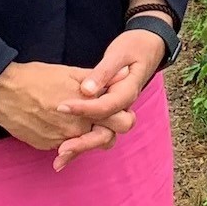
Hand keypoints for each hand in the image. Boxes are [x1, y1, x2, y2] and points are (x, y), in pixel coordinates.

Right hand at [0, 61, 133, 163]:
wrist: (3, 92)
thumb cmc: (37, 78)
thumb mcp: (71, 72)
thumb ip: (101, 78)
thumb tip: (126, 72)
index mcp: (88, 109)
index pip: (122, 121)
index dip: (123, 114)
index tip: (118, 106)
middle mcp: (77, 130)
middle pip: (109, 140)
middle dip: (110, 130)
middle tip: (105, 118)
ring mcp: (62, 141)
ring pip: (87, 146)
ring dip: (89, 136)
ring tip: (82, 120)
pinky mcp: (48, 147)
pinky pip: (66, 147)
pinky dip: (67, 138)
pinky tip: (59, 123)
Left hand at [52, 29, 165, 170]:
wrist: (148, 48)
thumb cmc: (134, 47)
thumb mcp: (119, 55)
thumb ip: (103, 73)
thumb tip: (86, 90)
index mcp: (127, 93)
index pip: (104, 107)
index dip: (83, 109)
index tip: (61, 107)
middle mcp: (123, 109)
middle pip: (106, 133)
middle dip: (83, 142)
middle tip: (62, 148)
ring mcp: (116, 114)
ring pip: (100, 139)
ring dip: (80, 149)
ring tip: (58, 158)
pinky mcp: (108, 116)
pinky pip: (95, 135)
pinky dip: (80, 145)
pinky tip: (60, 153)